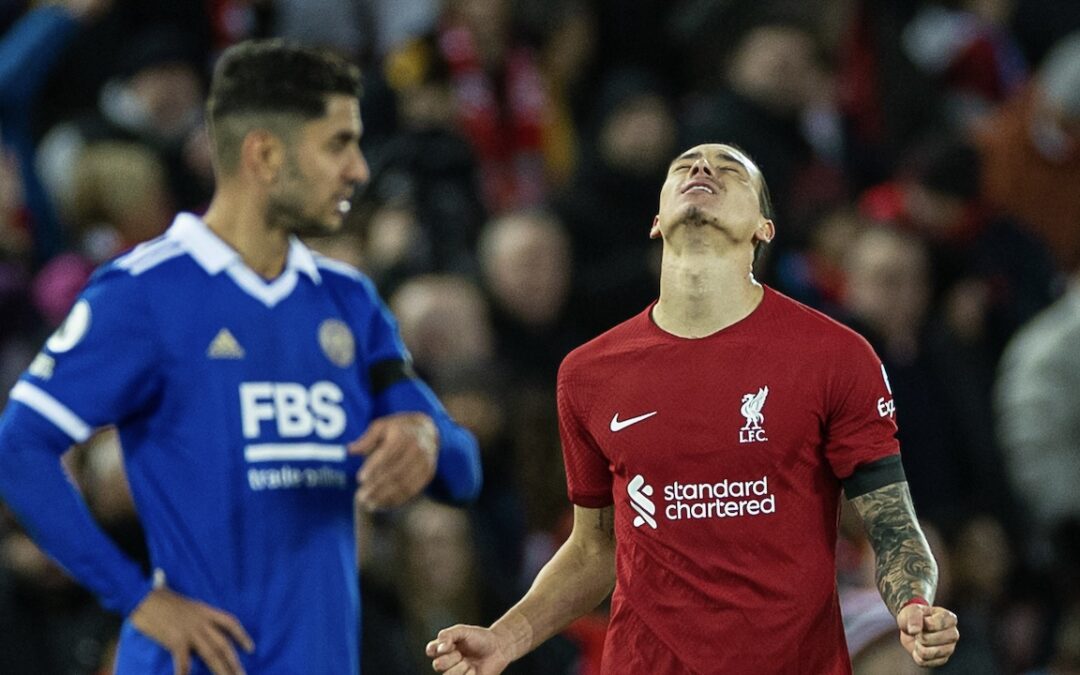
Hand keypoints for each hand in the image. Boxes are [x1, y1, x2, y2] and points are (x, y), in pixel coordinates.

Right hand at [130, 587, 253, 674]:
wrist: (144, 597)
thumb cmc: (162, 600)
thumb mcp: (186, 604)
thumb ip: (196, 616)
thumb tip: (203, 628)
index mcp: (205, 611)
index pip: (230, 623)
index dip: (242, 636)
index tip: (251, 648)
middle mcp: (202, 622)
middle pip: (223, 645)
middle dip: (233, 662)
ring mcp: (190, 632)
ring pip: (211, 654)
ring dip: (220, 669)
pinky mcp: (175, 640)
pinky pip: (184, 660)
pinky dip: (185, 671)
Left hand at [349, 412, 437, 510]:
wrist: (426, 429)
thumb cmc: (397, 428)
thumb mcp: (381, 426)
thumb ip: (366, 439)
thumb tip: (350, 450)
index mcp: (403, 435)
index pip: (386, 454)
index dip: (373, 467)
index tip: (359, 478)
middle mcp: (417, 448)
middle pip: (395, 472)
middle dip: (377, 486)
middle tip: (361, 497)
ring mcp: (425, 462)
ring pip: (404, 484)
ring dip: (386, 496)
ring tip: (369, 505)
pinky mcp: (428, 473)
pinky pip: (413, 490)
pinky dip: (397, 499)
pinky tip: (383, 504)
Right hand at [426, 625, 512, 674]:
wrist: (499, 648)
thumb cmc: (480, 638)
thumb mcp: (464, 630)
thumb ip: (449, 635)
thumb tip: (440, 646)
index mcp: (444, 648)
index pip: (431, 650)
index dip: (437, 649)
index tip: (451, 645)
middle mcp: (447, 662)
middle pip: (438, 665)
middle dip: (452, 659)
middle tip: (462, 655)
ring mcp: (456, 673)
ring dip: (460, 669)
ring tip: (470, 664)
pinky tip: (474, 671)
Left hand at [897, 602, 958, 666]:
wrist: (911, 628)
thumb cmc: (914, 617)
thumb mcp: (911, 610)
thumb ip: (913, 617)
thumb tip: (914, 631)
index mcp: (950, 618)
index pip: (935, 624)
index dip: (923, 624)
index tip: (921, 620)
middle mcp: (953, 634)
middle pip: (934, 639)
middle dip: (920, 636)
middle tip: (919, 632)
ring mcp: (949, 648)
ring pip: (930, 653)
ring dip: (918, 646)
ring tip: (919, 640)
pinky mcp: (942, 660)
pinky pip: (925, 662)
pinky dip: (917, 655)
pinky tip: (919, 648)